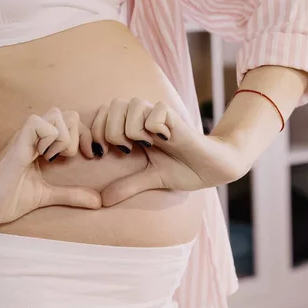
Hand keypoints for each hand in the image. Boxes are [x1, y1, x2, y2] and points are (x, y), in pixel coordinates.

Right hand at [0, 107, 100, 227]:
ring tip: (51, 158)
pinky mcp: (18, 143)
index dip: (86, 137)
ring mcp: (26, 136)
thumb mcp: (48, 196)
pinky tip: (42, 157)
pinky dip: (49, 139)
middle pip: (70, 114)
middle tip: (68, 158)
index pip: (73, 122)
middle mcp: (35, 135)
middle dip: (79, 136)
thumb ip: (71, 195)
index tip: (89, 157)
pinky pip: (40, 124)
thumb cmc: (8, 197)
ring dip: (64, 138)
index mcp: (42, 143)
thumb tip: (98, 202)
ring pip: (58, 115)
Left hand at [91, 98, 246, 205]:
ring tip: (148, 145)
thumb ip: (126, 186)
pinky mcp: (175, 117)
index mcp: (133, 127)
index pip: (102, 113)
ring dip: (133, 129)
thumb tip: (101, 202)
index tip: (101, 153)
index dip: (95, 131)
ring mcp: (159, 114)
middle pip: (113, 105)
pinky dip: (154, 129)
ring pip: (132, 106)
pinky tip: (165, 140)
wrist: (212, 168)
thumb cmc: (183, 169)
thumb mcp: (149, 179)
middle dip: (111, 131)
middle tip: (125, 150)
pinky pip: (153, 114)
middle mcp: (144, 116)